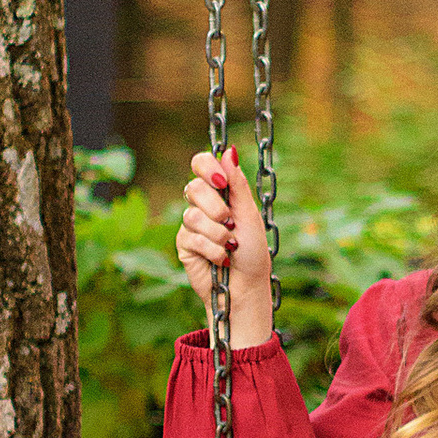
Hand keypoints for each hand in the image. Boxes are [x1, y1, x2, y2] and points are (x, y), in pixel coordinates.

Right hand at [176, 147, 275, 349]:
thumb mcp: (249, 214)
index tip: (221, 181)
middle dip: (216, 207)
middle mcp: (203, 205)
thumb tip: (229, 150)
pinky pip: (191, 237)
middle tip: (231, 223)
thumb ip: (237, 184)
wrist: (246, 287)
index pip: (201, 163)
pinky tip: (222, 260)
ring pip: (192, 215)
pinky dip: (212, 249)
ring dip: (218, 234)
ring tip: (230, 246)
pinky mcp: (184, 245)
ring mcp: (191, 225)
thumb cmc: (253, 252)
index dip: (206, 167)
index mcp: (221, 192)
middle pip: (193, 187)